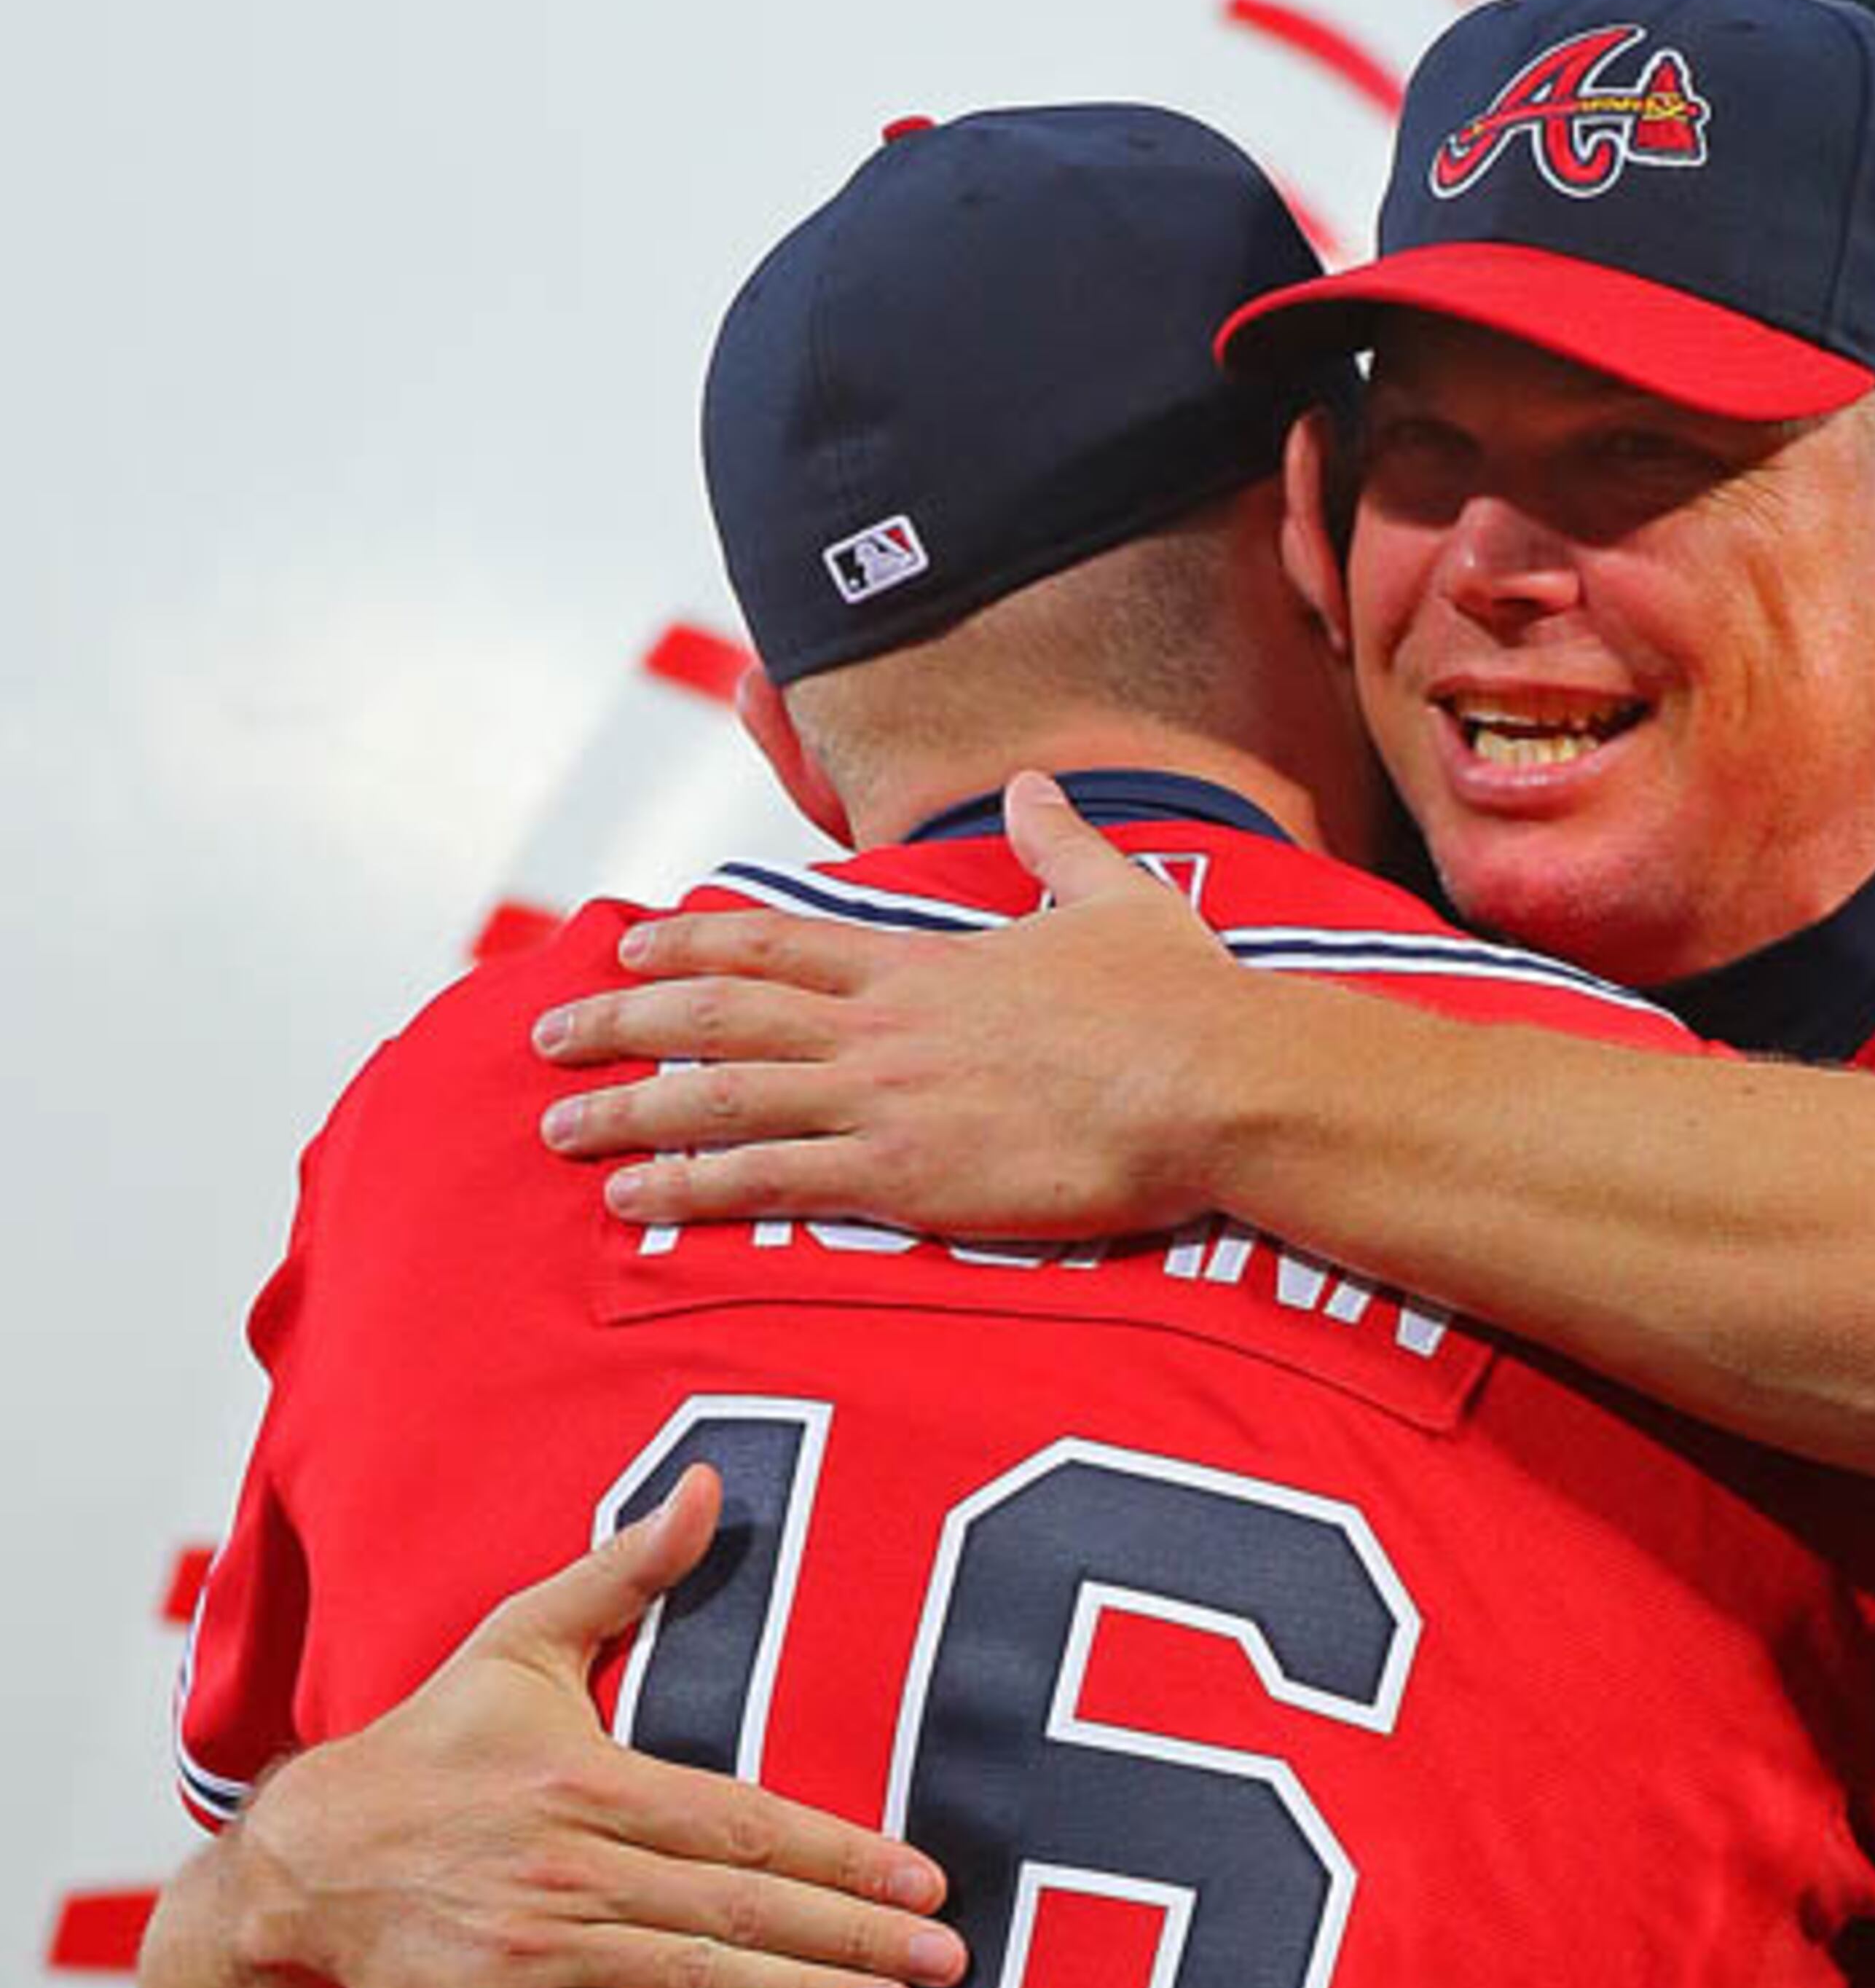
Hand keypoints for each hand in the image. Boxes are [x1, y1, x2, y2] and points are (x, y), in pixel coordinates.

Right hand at [222, 1467, 966, 1987]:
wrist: (298, 1867)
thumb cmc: (430, 1749)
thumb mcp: (519, 1642)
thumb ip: (623, 1573)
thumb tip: (708, 1486)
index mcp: (590, 1779)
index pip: (747, 1823)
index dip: (844, 1857)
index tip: (926, 1882)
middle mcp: (573, 1867)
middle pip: (740, 1907)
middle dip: (852, 1939)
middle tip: (949, 1964)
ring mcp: (536, 1947)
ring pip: (694, 1976)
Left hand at [532, 774, 1257, 1237]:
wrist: (1213, 1080)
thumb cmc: (1184, 1002)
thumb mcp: (1121, 900)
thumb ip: (1062, 846)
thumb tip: (1035, 790)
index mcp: (925, 963)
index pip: (779, 944)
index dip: (692, 945)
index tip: (628, 944)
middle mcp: (883, 1025)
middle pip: (719, 1015)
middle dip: (621, 1021)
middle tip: (547, 1033)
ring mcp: (885, 1100)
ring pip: (719, 1096)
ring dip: (627, 1110)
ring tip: (558, 1129)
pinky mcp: (904, 1176)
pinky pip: (768, 1179)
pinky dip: (688, 1184)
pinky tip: (632, 1198)